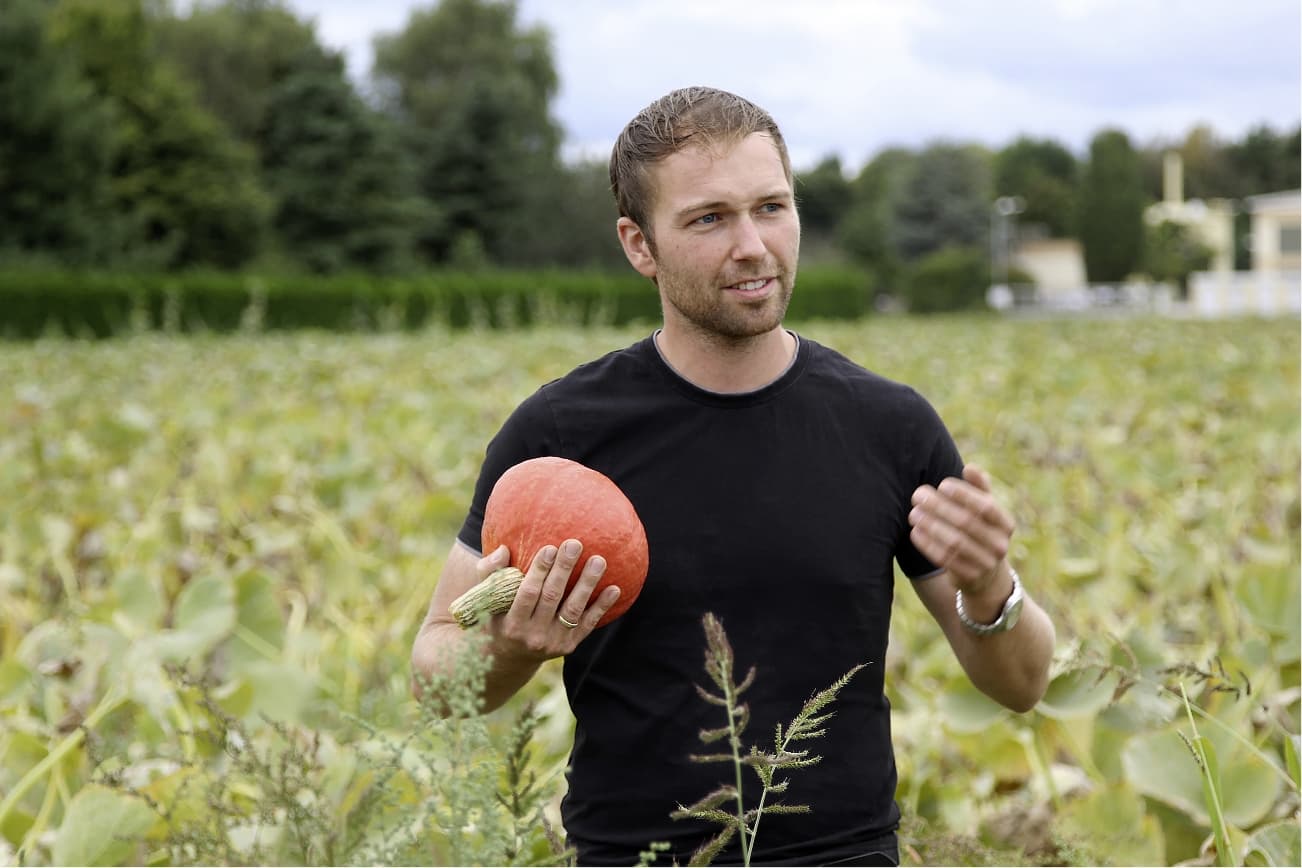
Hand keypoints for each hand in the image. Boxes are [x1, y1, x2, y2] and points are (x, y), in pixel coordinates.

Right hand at [481, 539, 620, 659]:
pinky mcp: (568, 646)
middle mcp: (533, 636)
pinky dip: (602, 607)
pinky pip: (588, 625)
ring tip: (599, 560)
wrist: (508, 658)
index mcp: (511, 623)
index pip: (527, 594)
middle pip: (552, 598)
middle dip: (564, 569)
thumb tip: (502, 549)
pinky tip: (614, 588)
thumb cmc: (495, 617)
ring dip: (587, 584)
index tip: (550, 547)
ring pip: (573, 610)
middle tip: (575, 544)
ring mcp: (553, 643)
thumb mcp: (484, 599)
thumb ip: (489, 572)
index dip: (539, 571)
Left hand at [909, 464, 1014, 596]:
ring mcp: (986, 563)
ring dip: (931, 525)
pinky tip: (915, 532)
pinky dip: (928, 545)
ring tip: (914, 513)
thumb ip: (978, 488)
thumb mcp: (985, 509)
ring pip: (955, 542)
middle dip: (939, 507)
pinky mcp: (969, 577)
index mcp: (1005, 524)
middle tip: (918, 495)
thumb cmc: (980, 530)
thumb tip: (970, 467)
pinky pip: (945, 559)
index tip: (942, 484)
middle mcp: (1000, 544)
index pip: (986, 506)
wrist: (985, 574)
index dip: (964, 494)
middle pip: (966, 523)